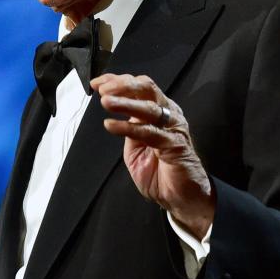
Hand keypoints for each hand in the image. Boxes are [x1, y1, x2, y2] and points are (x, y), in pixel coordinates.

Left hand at [90, 73, 215, 239]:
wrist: (182, 197)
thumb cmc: (160, 170)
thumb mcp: (136, 145)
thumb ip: (128, 127)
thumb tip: (113, 108)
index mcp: (159, 110)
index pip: (139, 87)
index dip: (117, 81)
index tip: (97, 84)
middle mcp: (168, 114)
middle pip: (147, 89)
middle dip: (123, 86)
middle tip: (103, 90)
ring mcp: (173, 128)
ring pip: (148, 108)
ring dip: (125, 104)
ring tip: (105, 102)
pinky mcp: (174, 145)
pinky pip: (149, 132)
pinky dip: (128, 128)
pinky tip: (111, 126)